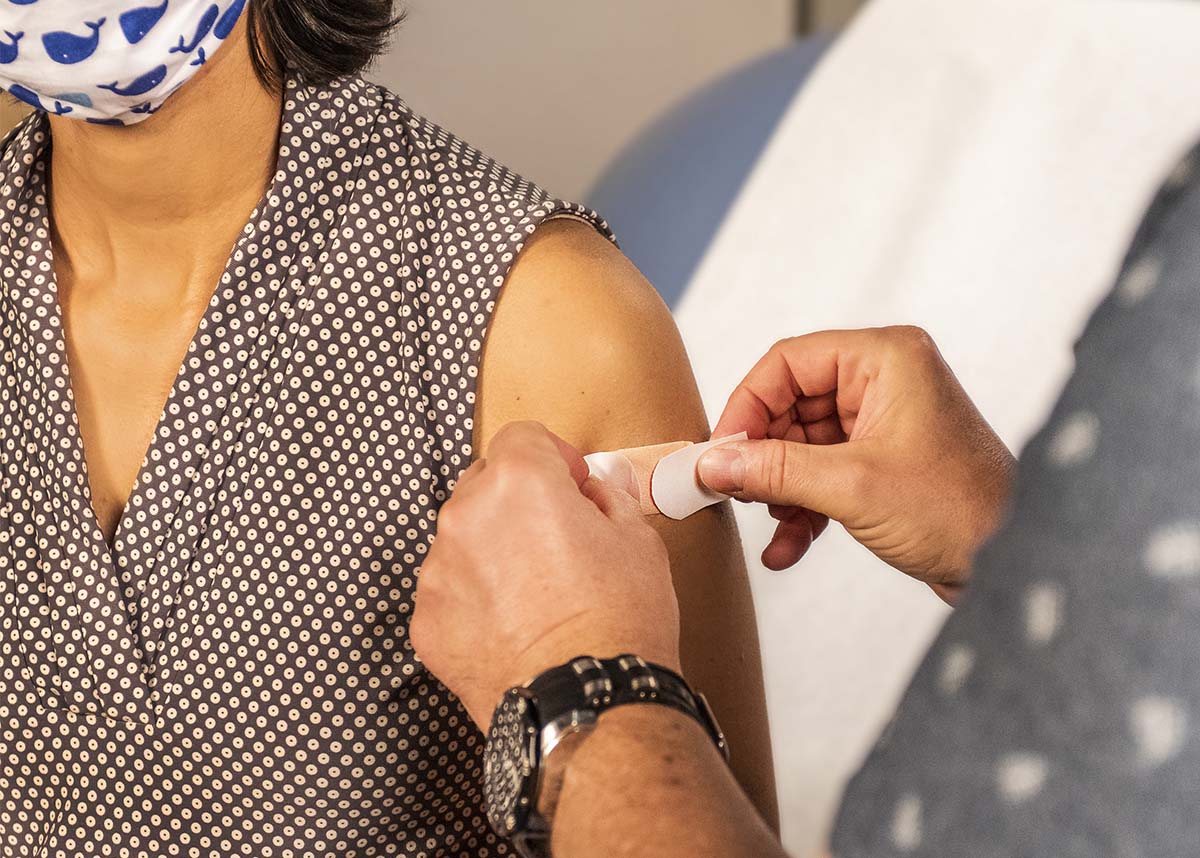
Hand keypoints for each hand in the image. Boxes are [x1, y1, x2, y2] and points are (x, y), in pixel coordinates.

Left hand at [411, 421, 681, 727]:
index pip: (521, 436)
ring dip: (492, 551)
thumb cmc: (620, 622)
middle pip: (484, 484)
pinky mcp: (426, 621)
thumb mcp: (638, 541)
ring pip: (463, 540)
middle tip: (558, 539)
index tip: (571, 483)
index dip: (553, 456)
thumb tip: (594, 491)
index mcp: (518, 482)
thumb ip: (606, 500)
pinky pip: (449, 592)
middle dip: (517, 501)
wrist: (587, 704)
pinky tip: (514, 627)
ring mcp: (438, 572)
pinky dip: (474, 600)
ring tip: (537, 594)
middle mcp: (465, 516)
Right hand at [697, 327, 1014, 600]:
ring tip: (769, 523)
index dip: (747, 404)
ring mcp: (885, 424)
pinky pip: (825, 474)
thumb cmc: (961, 512)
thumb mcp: (851, 487)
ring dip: (780, 488)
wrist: (1017, 567)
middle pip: (792, 405)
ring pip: (804, 445)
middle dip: (763, 454)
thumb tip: (712, 462)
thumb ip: (774, 470)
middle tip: (734, 490)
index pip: (789, 363)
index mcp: (886, 359)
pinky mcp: (884, 464)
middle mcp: (885, 382)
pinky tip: (786, 548)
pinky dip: (803, 508)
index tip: (720, 449)